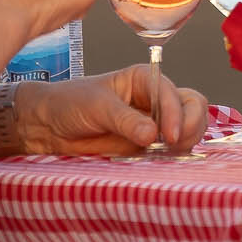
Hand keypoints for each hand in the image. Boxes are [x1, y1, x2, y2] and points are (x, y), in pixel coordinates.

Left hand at [13, 67, 208, 156]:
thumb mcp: (97, 107)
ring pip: (188, 129)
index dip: (177, 114)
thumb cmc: (70, 104)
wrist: (49, 126)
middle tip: (175, 144)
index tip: (168, 135)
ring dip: (186, 141)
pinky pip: (171, 150)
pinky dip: (174, 155)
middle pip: (192, 107)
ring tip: (170, 153)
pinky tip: (163, 160)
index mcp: (144, 80)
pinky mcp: (147, 146)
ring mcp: (153, 124)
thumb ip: (125, 120)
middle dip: (190, 125)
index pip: (174, 93)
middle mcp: (154, 100)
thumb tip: (152, 134)